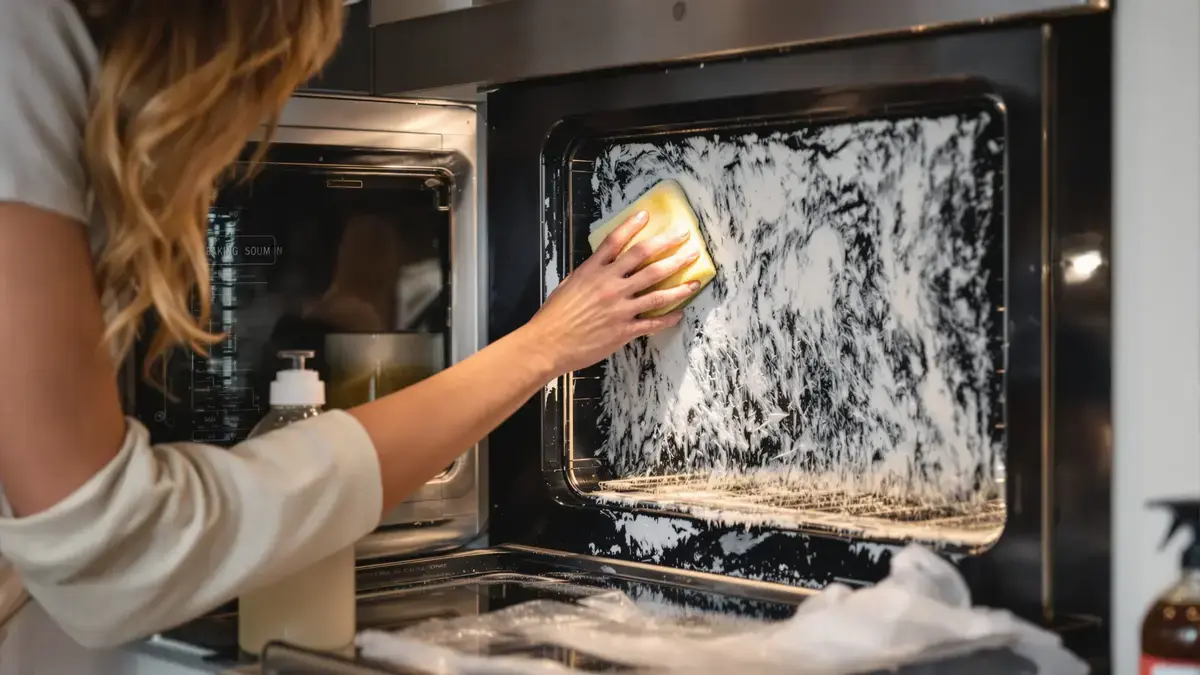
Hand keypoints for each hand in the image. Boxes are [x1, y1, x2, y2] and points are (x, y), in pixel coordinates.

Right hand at [524, 210, 700, 374]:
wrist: (548, 344)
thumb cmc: (554, 316)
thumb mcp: (568, 285)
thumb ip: (589, 274)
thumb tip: (603, 266)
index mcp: (593, 271)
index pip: (616, 241)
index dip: (633, 226)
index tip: (647, 215)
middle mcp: (610, 284)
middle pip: (645, 258)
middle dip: (670, 245)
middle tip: (686, 236)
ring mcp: (619, 306)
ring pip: (658, 291)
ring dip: (680, 283)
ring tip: (696, 277)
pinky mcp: (624, 329)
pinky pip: (653, 322)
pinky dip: (669, 318)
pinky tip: (680, 313)